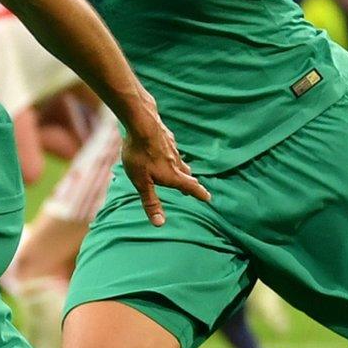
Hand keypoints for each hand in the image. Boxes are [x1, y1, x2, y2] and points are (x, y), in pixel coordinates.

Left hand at [118, 111, 210, 226]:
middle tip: (193, 188)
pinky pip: (170, 147)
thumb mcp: (141, 182)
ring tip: (180, 171)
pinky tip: (164, 149)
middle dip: (189, 182)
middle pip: (186, 173)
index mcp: (173, 175)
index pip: (190, 187)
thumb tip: (160, 224)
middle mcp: (176, 161)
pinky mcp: (165, 136)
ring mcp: (172, 147)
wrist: (141, 124)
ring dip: (181, 168)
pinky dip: (170, 153)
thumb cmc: (140, 155)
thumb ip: (150, 201)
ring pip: (179, 160)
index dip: (199, 193)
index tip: (208, 198)